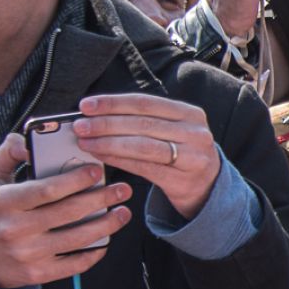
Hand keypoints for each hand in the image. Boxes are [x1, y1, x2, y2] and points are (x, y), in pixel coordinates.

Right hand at [0, 131, 131, 288]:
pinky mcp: (38, 273)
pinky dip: (95, 252)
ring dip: (107, 225)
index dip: (76, 180)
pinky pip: (75, 264)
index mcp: (3, 203)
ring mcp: (28, 254)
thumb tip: (27, 139)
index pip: (46, 190)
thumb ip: (9, 153)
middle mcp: (15, 229)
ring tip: (123, 213)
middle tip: (122, 190)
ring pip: (78, 238)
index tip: (97, 171)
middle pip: (69, 212)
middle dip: (102, 199)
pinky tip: (106, 240)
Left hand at [74, 92, 222, 219]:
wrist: (208, 185)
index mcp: (191, 113)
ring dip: (109, 143)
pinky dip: (119, 161)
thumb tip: (95, 114)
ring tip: (85, 142)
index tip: (85, 106)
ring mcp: (193, 157)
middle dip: (106, 124)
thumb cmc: (180, 152)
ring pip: (143, 146)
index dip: (113, 103)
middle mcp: (196, 133)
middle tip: (80, 126)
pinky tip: (101, 157)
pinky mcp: (183, 180)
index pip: (145, 103)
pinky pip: (144, 168)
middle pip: (142, 124)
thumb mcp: (172, 130)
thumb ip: (142, 120)